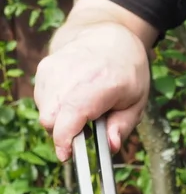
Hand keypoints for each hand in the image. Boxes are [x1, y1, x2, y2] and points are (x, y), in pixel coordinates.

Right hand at [34, 22, 150, 161]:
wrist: (109, 38)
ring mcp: (54, 69)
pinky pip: (41, 101)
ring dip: (60, 120)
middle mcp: (73, 73)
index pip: (72, 113)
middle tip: (86, 131)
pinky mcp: (44, 69)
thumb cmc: (126, 73)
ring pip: (44, 111)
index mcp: (102, 82)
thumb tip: (112, 147)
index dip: (65, 139)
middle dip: (64, 133)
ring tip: (84, 111)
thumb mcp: (136, 103)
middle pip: (51, 118)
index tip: (67, 155)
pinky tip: (73, 99)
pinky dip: (55, 108)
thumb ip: (122, 127)